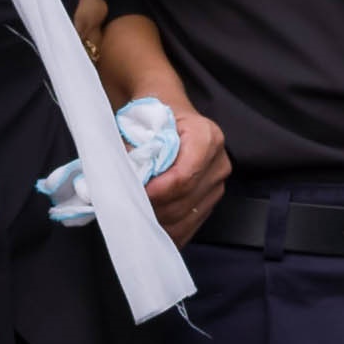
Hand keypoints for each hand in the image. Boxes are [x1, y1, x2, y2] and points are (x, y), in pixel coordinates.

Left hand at [143, 106, 230, 242]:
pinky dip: (169, 230)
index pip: (183, 177)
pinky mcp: (211, 200)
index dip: (157, 191)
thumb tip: (125, 177)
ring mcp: (217, 183)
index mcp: (206, 136)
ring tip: (138, 212)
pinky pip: (190, 225)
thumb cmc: (155, 116)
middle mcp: (218, 161)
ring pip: (186, 217)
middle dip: (154, 207)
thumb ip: (135, 150)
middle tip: (130, 205)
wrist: (169, 113)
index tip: (136, 193)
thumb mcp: (142, 121)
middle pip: (184, 201)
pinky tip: (152, 224)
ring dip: (160, 221)